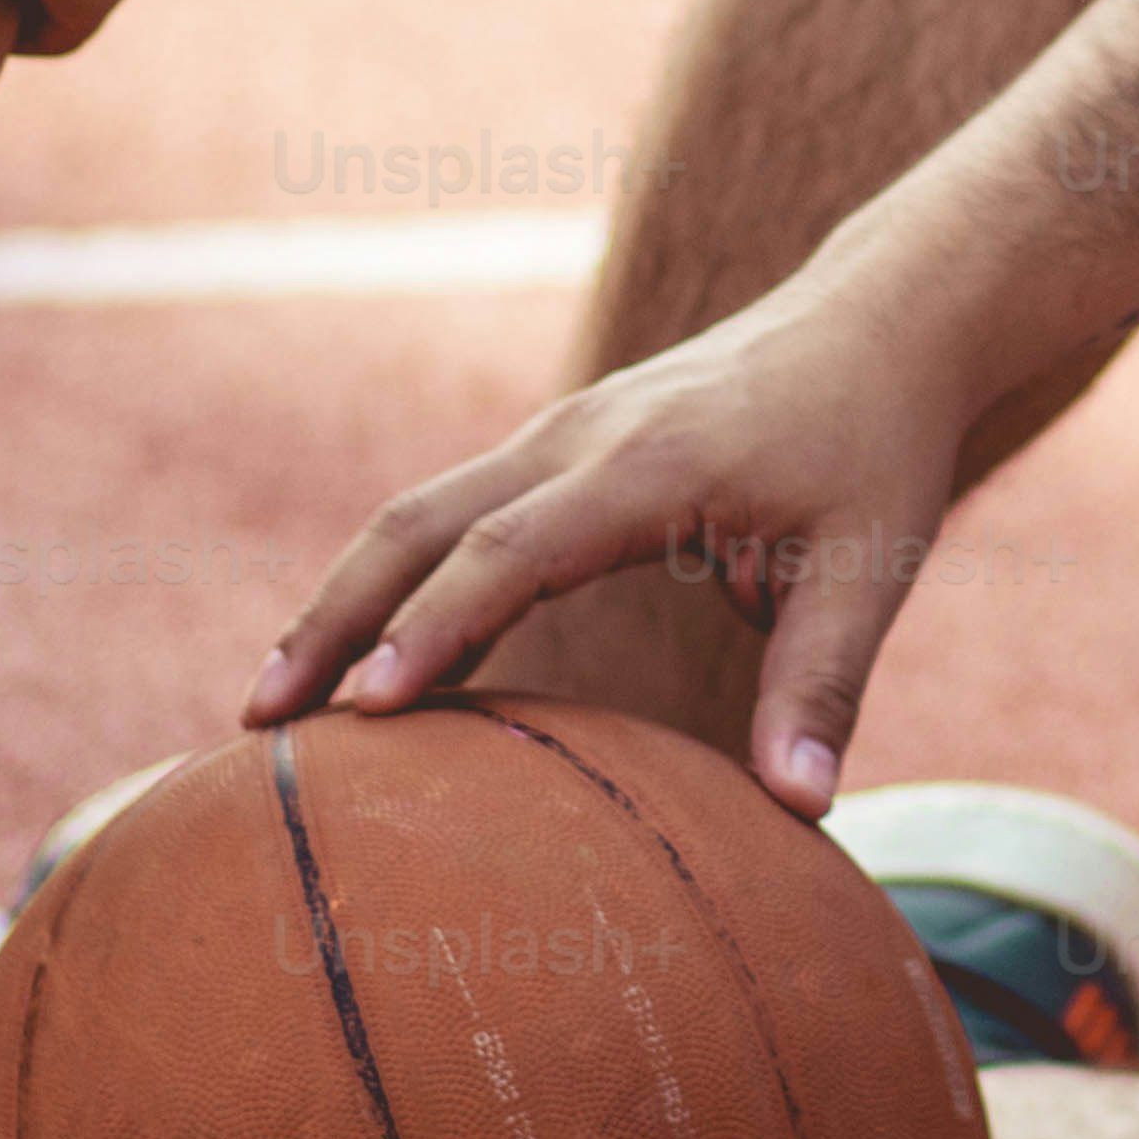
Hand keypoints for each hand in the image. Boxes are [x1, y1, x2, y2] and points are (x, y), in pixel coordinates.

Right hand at [246, 269, 992, 810]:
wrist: (879, 324)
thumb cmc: (877, 448)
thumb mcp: (872, 563)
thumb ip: (825, 684)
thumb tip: (804, 814)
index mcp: (648, 464)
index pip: (512, 552)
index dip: (437, 630)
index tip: (367, 709)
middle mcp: (580, 436)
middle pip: (420, 522)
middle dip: (334, 616)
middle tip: (259, 719)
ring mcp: (559, 434)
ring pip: (419, 514)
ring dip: (344, 600)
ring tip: (273, 707)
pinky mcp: (559, 448)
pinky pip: (455, 517)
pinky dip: (400, 584)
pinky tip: (369, 667)